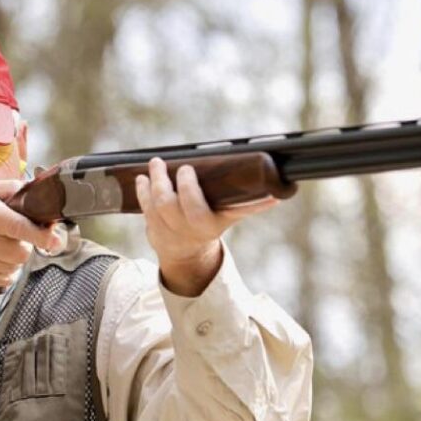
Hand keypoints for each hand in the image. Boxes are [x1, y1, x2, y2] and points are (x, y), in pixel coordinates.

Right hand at [0, 178, 67, 287]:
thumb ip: (10, 188)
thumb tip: (34, 190)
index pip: (22, 228)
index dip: (43, 235)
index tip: (54, 239)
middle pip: (22, 253)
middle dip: (23, 246)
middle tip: (12, 238)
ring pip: (13, 267)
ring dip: (12, 259)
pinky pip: (2, 280)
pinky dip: (4, 272)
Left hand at [135, 158, 278, 297]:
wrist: (190, 256)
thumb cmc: (212, 225)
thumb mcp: (230, 217)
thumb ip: (250, 205)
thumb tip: (278, 196)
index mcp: (207, 225)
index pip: (197, 208)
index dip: (188, 189)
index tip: (188, 169)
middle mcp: (185, 230)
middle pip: (170, 206)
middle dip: (165, 182)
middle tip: (168, 164)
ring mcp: (167, 231)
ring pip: (154, 207)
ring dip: (152, 184)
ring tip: (156, 165)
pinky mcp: (152, 231)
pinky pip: (144, 210)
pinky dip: (142, 193)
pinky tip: (142, 179)